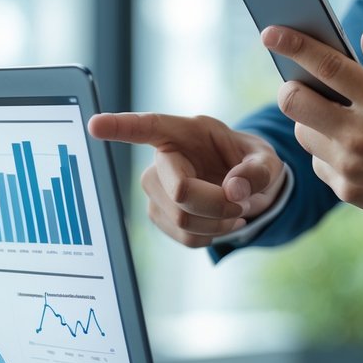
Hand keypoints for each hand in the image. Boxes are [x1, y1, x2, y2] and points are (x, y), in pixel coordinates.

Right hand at [87, 112, 286, 247]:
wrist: (245, 189)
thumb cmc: (251, 164)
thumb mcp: (268, 159)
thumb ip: (258, 170)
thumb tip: (234, 191)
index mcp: (184, 131)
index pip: (147, 127)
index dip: (120, 127)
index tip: (95, 125)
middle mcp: (161, 157)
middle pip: (180, 192)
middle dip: (218, 205)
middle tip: (244, 204)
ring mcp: (155, 188)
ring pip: (182, 219)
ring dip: (219, 223)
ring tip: (237, 212)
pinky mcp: (158, 214)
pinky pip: (184, 236)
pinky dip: (211, 236)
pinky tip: (221, 223)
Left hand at [262, 26, 362, 223]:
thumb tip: (362, 36)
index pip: (326, 65)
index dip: (292, 45)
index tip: (270, 32)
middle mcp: (361, 133)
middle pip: (294, 102)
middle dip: (291, 88)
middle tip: (302, 85)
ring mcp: (352, 166)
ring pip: (302, 134)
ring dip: (311, 122)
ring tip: (337, 120)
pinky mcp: (349, 191)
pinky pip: (318, 163)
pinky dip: (328, 152)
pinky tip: (352, 149)